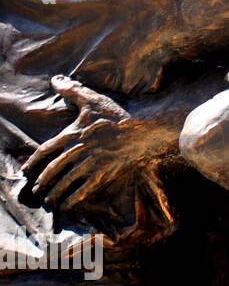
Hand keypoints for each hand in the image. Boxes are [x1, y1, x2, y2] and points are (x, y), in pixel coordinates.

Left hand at [20, 75, 159, 213]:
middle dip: (42, 181)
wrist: (144, 130)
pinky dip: (72, 200)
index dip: (33, 162)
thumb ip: (72, 90)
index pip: (46, 150)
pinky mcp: (104, 173)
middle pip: (53, 169)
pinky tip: (66, 205)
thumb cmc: (118, 116)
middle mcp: (78, 150)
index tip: (27, 170)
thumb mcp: (93, 100)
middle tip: (36, 189)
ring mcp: (91, 163)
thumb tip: (54, 79)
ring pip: (65, 182)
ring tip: (48, 200)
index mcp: (73, 134)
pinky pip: (83, 190)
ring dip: (54, 193)